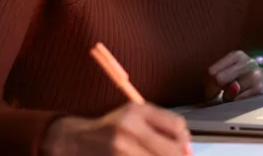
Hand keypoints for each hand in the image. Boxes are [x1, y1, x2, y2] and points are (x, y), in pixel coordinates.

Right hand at [41, 102, 190, 155]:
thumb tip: (188, 148)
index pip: (177, 125)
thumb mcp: (134, 116)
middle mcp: (128, 128)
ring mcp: (120, 149)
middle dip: (178, 155)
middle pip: (172, 149)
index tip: (183, 147)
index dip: (184, 140)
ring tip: (155, 154)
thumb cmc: (109, 129)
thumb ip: (162, 126)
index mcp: (136, 111)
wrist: (74, 141)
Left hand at [206, 51, 262, 101]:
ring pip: (228, 93)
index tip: (210, 93)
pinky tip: (243, 99)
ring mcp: (254, 75)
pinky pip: (238, 101)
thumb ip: (218, 77)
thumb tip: (210, 95)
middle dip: (214, 92)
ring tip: (235, 95)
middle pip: (218, 79)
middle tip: (216, 98)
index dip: (207, 85)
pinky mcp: (260, 89)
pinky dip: (237, 103)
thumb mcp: (233, 69)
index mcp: (237, 55)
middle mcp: (246, 62)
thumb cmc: (247, 76)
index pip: (212, 71)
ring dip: (228, 99)